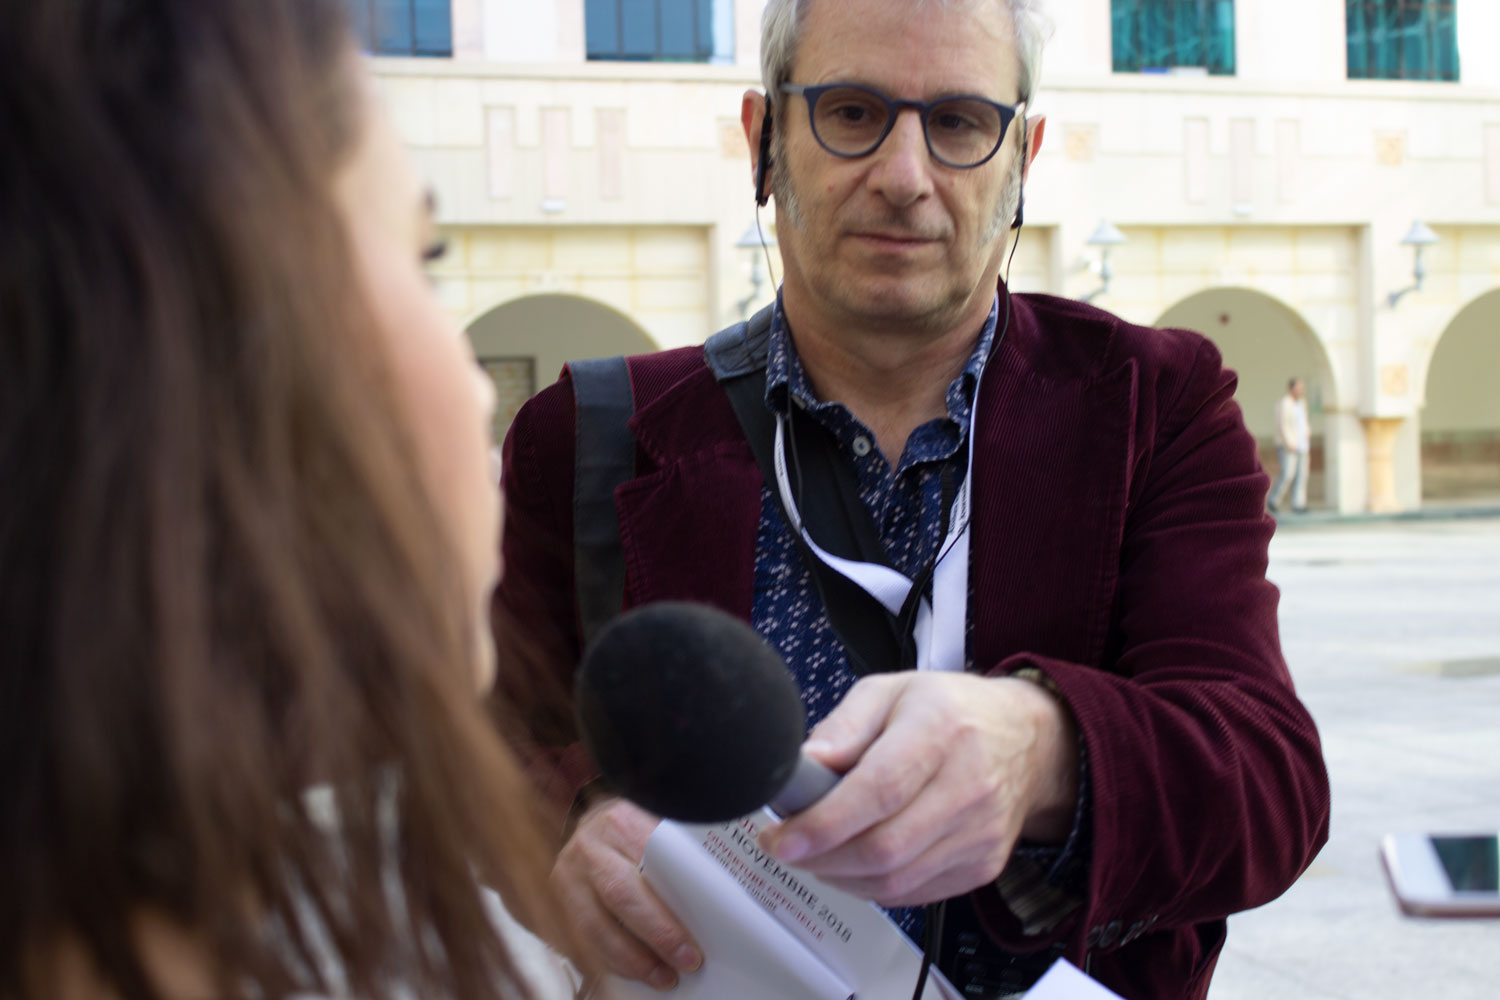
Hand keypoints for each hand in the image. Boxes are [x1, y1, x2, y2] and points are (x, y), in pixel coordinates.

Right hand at [551, 797, 702, 989]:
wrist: (587, 828)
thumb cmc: (633, 834)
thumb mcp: (655, 826)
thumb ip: (679, 852)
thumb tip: (723, 892)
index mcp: (620, 822)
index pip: (649, 863)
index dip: (671, 907)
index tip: (694, 940)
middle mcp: (588, 847)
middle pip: (621, 896)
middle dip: (656, 936)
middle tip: (686, 962)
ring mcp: (566, 877)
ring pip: (594, 927)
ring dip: (631, 960)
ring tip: (663, 977)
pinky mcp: (556, 904)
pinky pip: (579, 942)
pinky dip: (608, 963)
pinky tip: (632, 974)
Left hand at [758, 671, 1077, 907]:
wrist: (1026, 740)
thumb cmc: (951, 711)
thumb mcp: (889, 691)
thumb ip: (842, 727)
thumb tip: (803, 768)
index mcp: (941, 729)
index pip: (878, 790)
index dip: (823, 823)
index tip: (781, 836)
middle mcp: (969, 785)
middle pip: (884, 847)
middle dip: (820, 856)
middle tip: (786, 846)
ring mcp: (980, 833)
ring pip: (895, 880)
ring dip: (839, 875)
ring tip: (815, 852)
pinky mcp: (982, 866)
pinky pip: (913, 894)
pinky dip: (870, 886)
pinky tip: (852, 863)